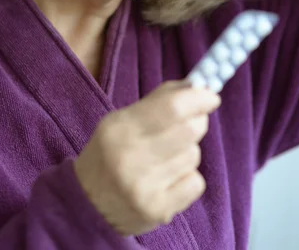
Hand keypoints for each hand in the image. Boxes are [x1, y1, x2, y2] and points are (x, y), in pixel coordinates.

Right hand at [73, 81, 220, 236]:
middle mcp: (130, 157)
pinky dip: (188, 178)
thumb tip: (196, 86)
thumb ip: (158, 101)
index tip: (211, 96)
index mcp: (120, 128)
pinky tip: (169, 180)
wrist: (87, 205)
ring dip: (187, 152)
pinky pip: (195, 183)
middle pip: (189, 130)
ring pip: (193, 155)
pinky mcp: (157, 210)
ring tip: (166, 158)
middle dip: (197, 122)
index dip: (197, 99)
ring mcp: (144, 187)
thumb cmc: (110, 153)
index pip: (171, 108)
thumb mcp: (122, 120)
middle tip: (189, 123)